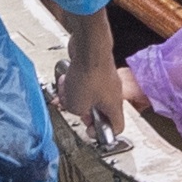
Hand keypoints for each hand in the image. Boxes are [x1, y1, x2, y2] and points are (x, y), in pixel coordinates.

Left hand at [60, 10, 127, 137]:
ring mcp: (105, 79)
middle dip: (82, 110)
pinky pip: (85, 81)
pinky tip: (66, 78)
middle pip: (99, 109)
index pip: (116, 127)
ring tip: (66, 90)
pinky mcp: (96, 68)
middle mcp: (113, 93)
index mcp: (114, 106)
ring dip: (75, 94)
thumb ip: (76, 112)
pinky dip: (74, 82)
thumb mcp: (76, 106)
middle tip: (73, 108)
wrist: (89, 48)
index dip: (102, 132)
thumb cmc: (88, 75)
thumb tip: (75, 107)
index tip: (90, 130)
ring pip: (89, 94)